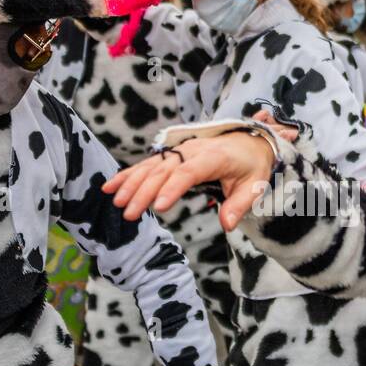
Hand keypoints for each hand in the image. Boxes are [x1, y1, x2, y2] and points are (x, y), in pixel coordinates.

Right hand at [104, 119, 290, 229]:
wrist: (250, 140)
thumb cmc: (252, 165)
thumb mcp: (254, 185)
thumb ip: (240, 205)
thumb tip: (227, 225)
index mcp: (214, 157)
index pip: (189, 172)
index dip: (172, 188)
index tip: (159, 207)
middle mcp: (192, 151)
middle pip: (164, 171)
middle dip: (144, 192)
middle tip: (129, 213)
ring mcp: (179, 151)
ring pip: (151, 166)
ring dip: (131, 183)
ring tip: (116, 201)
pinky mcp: (171, 155)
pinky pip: (147, 164)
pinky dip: (128, 174)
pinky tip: (110, 185)